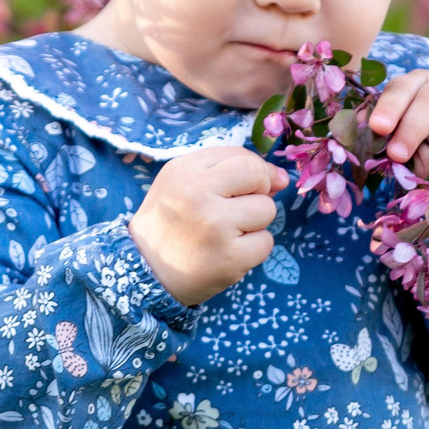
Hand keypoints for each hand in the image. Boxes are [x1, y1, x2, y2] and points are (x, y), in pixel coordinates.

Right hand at [128, 146, 291, 305]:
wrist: (147, 271)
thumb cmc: (172, 221)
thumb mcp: (184, 182)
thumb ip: (229, 170)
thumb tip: (282, 178)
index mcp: (183, 171)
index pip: (241, 157)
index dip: (253, 171)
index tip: (245, 187)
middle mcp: (197, 195)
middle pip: (258, 178)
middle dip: (258, 192)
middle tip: (237, 209)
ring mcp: (214, 227)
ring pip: (267, 210)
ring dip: (254, 223)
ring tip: (227, 233)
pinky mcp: (229, 258)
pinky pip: (266, 242)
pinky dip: (253, 249)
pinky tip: (229, 252)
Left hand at [367, 71, 428, 172]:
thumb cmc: (419, 149)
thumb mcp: (398, 137)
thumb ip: (384, 135)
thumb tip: (360, 138)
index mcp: (420, 82)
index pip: (403, 87)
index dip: (390, 107)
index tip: (378, 127)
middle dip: (410, 130)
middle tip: (397, 155)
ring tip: (420, 175)